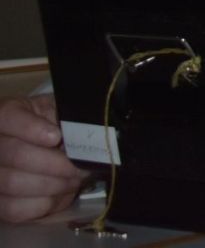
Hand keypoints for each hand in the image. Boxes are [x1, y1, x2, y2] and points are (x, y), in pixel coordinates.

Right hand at [0, 95, 90, 223]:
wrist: (42, 146)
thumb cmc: (52, 125)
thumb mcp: (57, 112)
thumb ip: (64, 120)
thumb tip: (80, 136)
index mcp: (4, 115)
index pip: (9, 116)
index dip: (32, 128)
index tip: (56, 137)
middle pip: (16, 154)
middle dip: (55, 164)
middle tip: (80, 167)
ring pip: (14, 183)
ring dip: (54, 184)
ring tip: (75, 179)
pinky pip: (15, 209)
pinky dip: (45, 203)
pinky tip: (61, 193)